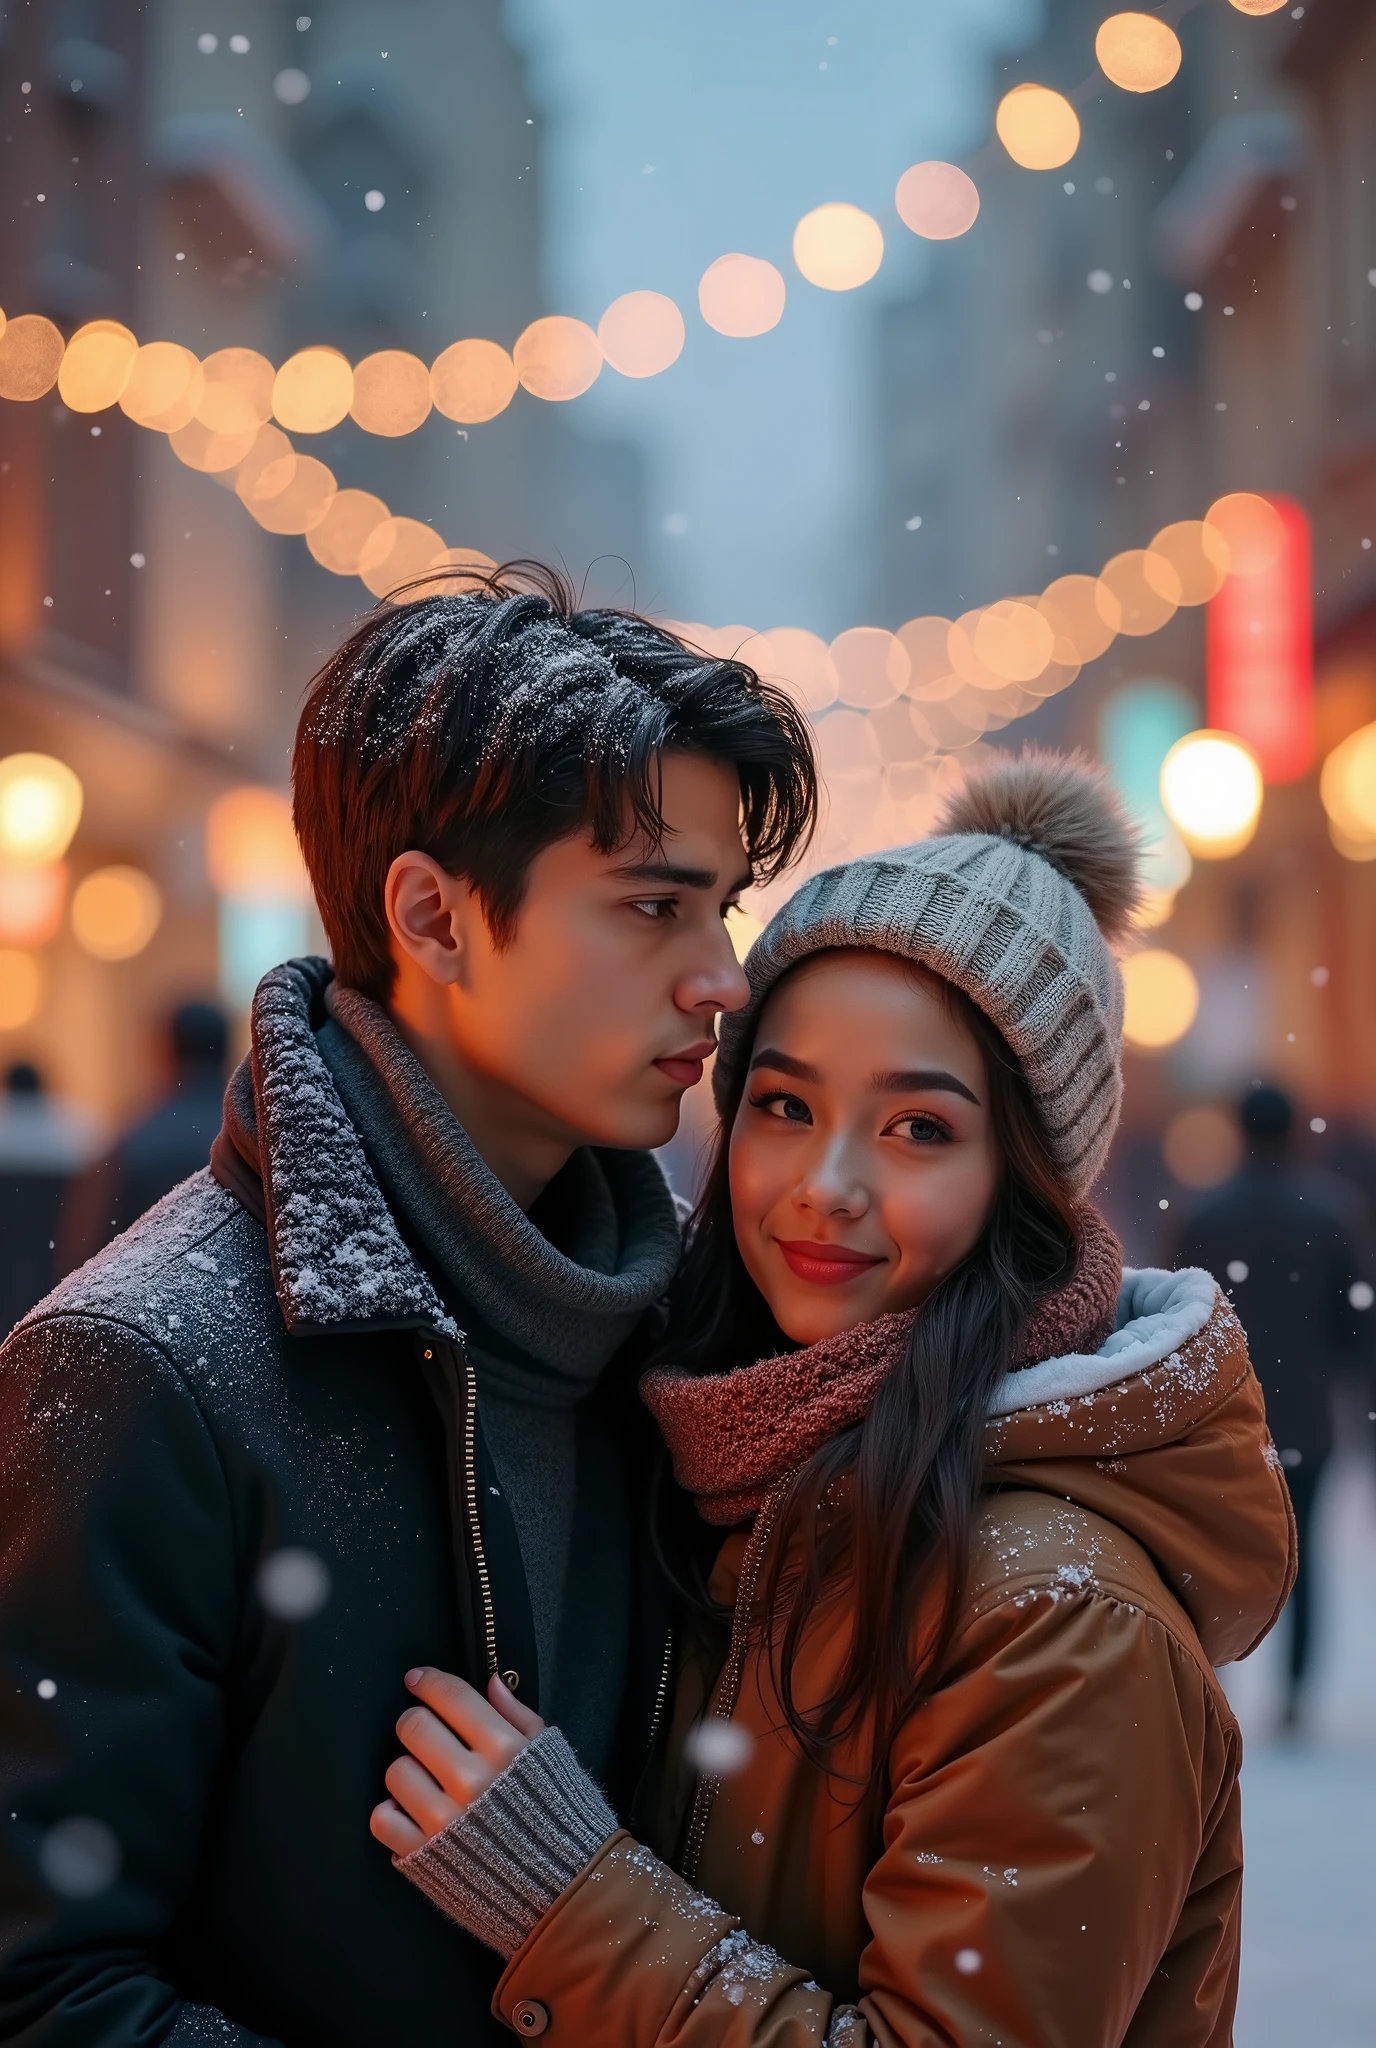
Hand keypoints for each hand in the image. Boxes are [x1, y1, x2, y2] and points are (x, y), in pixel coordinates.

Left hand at [370, 1668, 544, 1857]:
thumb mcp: (549, 1756)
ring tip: (428, 1782)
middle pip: (414, 1727)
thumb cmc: (557, 1815)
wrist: (562, 1888)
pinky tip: (415, 1813)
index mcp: (504, 1750)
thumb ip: (518, 1716)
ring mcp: (444, 1820)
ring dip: (408, 1770)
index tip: (417, 1679)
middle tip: (425, 1734)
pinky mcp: (423, 1856)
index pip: (452, 1697)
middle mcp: (471, 1781)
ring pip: (396, 1770)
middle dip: (416, 1723)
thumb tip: (491, 1681)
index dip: (428, 1681)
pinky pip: (382, 1818)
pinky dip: (392, 1812)